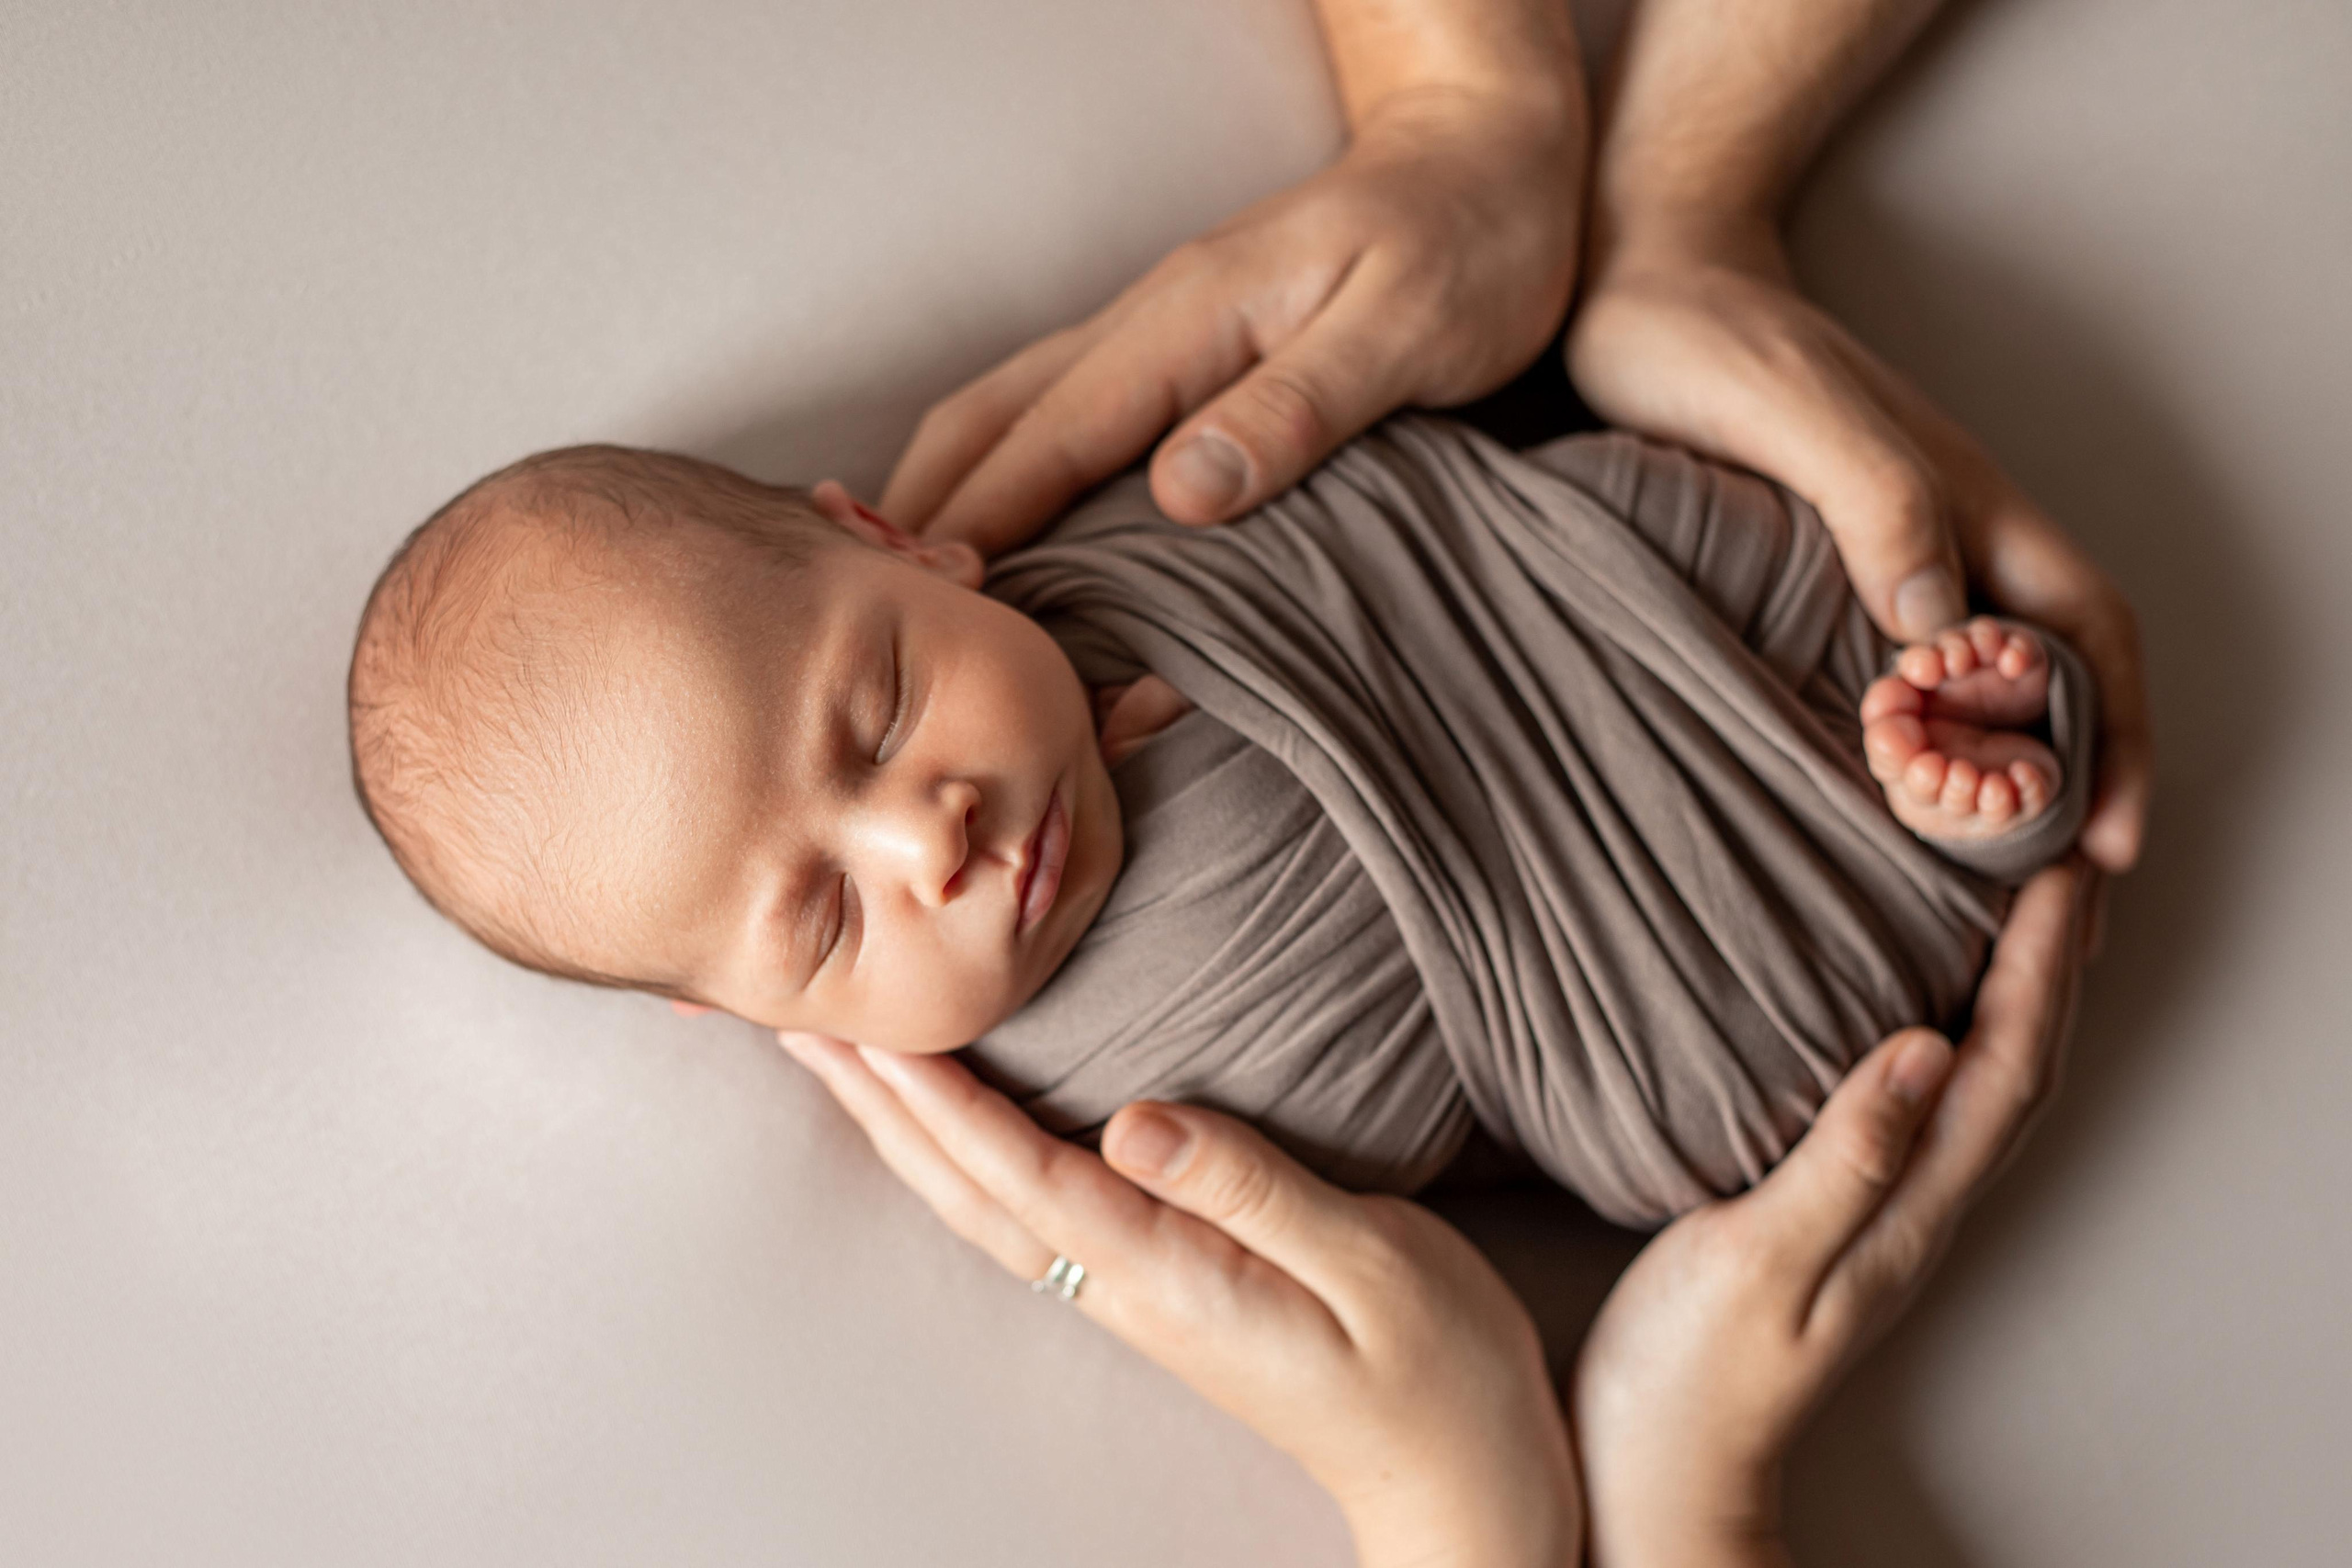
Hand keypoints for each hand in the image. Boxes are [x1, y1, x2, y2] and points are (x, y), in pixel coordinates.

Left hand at [777, 1032, 1579, 1567]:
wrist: (1459, 1483)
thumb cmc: (1438, 1373)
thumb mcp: (1376, 1268)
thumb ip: (1254, 1189)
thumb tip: (1134, 1119)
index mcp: (1169, 1275)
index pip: (1023, 1169)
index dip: (937, 1093)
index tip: (862, 1019)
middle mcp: (1125, 1288)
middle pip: (966, 1187)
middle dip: (875, 1100)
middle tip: (789, 1015)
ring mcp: (1130, 1297)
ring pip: (979, 1203)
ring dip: (896, 1127)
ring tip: (834, 1054)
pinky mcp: (1151, 1291)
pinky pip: (1023, 1210)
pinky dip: (958, 1155)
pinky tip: (942, 1122)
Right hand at [882, 90, 1581, 556]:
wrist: (1489, 151)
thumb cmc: (1469, 241)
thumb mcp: (1407, 330)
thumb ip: (1296, 410)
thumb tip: (1182, 494)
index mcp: (1191, 322)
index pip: (1054, 438)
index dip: (985, 525)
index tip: (934, 609)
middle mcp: (1151, 325)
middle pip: (990, 422)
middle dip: (923, 514)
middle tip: (887, 621)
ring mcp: (1158, 338)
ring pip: (1011, 416)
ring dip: (952, 497)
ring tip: (917, 597)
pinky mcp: (1183, 358)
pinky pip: (1062, 421)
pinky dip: (1009, 481)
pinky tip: (1006, 539)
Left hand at [1568, 236, 2151, 872]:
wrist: (1631, 278)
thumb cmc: (1702, 336)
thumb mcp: (1789, 413)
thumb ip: (1873, 501)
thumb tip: (1938, 629)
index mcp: (1961, 504)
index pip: (2082, 633)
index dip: (2114, 737)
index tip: (2109, 845)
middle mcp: (1937, 537)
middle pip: (2044, 677)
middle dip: (2065, 786)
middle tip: (2047, 904)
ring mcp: (1875, 553)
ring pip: (1967, 684)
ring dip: (1985, 775)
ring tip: (1966, 884)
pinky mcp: (1807, 568)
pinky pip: (1883, 671)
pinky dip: (1902, 742)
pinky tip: (1861, 800)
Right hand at [1571, 859, 2097, 1564]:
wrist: (1660, 1469)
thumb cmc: (1693, 1378)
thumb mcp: (1756, 1261)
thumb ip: (1844, 1160)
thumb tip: (1925, 1048)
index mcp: (1907, 1210)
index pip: (2007, 1067)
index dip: (2040, 965)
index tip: (2057, 869)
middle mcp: (1914, 1207)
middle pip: (2015, 1067)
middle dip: (2050, 961)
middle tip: (2062, 858)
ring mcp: (1880, 1212)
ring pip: (1974, 1081)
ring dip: (2008, 989)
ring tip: (2009, 907)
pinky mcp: (1836, 1211)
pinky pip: (1919, 1099)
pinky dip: (1941, 1029)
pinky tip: (1909, 1001)